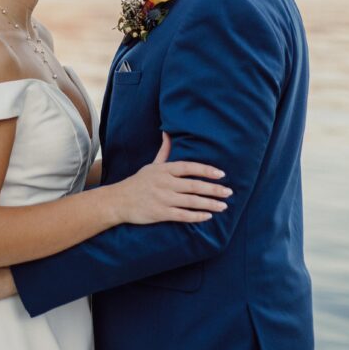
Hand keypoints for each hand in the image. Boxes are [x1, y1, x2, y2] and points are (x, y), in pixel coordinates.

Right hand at [113, 132, 231, 224]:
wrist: (119, 201)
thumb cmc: (138, 182)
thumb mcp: (151, 165)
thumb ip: (164, 151)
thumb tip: (168, 133)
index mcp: (164, 169)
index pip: (189, 167)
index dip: (206, 170)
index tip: (221, 174)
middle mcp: (164, 183)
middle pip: (194, 185)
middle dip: (213, 189)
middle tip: (229, 192)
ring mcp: (162, 199)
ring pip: (191, 201)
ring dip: (209, 204)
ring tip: (223, 206)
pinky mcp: (160, 213)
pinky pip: (182, 215)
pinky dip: (196, 216)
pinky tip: (207, 216)